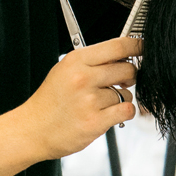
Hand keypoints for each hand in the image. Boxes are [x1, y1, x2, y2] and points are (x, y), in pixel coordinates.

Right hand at [16, 37, 139, 160]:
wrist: (32, 129)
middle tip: (120, 82)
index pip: (118, 46)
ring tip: (100, 104)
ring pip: (126, 93)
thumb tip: (124, 57)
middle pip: (128, 69)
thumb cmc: (49, 102)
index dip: (137, 46)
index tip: (144, 48)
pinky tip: (109, 114)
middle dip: (129, 77)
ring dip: (119, 99)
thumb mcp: (64, 71)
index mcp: (75, 61)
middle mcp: (82, 78)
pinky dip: (123, 113)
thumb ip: (91, 63)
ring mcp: (89, 100)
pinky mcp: (95, 121)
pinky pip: (126, 111)